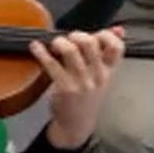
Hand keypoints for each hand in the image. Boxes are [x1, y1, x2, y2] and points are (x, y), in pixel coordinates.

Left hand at [38, 30, 123, 149]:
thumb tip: (118, 28)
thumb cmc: (88, 97)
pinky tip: (35, 47)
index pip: (117, 47)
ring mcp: (81, 82)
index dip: (107, 35)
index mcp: (110, 71)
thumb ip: (107, 53)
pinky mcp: (64, 88)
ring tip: (55, 43)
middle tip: (69, 38)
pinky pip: (52, 65)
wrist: (77, 123)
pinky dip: (41, 53)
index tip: (96, 34)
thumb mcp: (102, 76)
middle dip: (77, 35)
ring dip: (60, 42)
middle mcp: (98, 75)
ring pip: (71, 52)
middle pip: (91, 44)